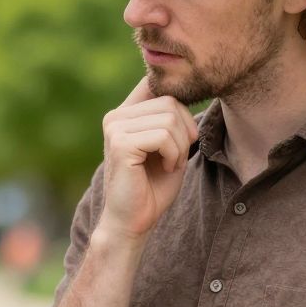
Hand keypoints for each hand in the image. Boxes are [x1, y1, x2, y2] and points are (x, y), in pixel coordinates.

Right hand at [97, 78, 198, 240]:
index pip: (155, 84)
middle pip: (170, 101)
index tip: (184, 135)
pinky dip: (174, 154)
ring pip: (170, 118)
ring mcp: (115, 128)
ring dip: (180, 147)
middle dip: (184, 132)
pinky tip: (166, 168)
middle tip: (177, 158)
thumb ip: (171, 118)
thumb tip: (190, 89)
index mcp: (123, 114)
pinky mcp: (120, 144)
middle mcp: (115, 116)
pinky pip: (163, 136)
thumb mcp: (168, 145)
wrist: (133, 221)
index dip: (180, 105)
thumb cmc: (152, 187)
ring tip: (170, 164)